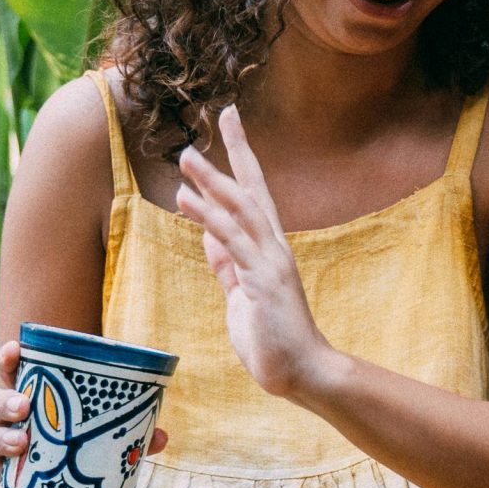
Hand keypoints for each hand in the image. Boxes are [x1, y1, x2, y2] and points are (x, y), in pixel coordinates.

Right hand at [0, 337, 169, 487]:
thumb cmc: (65, 457)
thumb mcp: (92, 442)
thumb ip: (124, 436)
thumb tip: (161, 436)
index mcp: (29, 406)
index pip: (13, 376)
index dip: (9, 360)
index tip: (17, 348)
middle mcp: (5, 427)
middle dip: (6, 401)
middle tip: (24, 406)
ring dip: (0, 440)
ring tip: (21, 444)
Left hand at [174, 105, 340, 402]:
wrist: (301, 373)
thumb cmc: (272, 338)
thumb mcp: (241, 295)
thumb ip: (227, 265)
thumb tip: (208, 235)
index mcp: (269, 249)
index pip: (254, 194)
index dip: (242, 159)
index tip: (233, 124)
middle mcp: (274, 247)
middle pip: (254, 188)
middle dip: (238, 151)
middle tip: (223, 114)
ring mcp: (270, 262)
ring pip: (241, 210)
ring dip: (212, 181)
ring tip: (188, 155)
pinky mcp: (262, 281)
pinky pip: (231, 242)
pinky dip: (208, 218)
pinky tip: (187, 200)